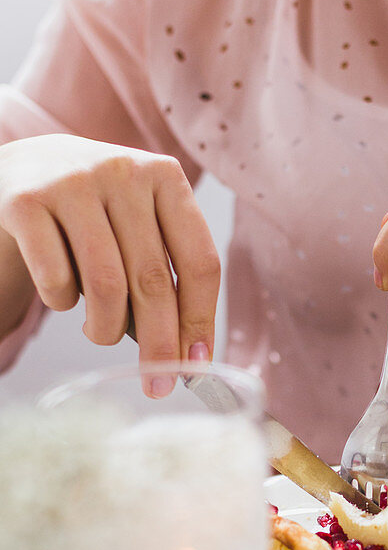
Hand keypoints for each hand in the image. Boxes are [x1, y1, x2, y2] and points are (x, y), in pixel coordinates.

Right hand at [0, 134, 219, 392]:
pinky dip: (62, 303)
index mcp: (166, 177)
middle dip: (159, 345)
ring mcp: (73, 181)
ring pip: (106, 285)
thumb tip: (189, 356)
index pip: (200, 262)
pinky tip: (62, 296)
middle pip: (154, 281)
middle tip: (156, 385)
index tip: (197, 365)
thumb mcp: (138, 223)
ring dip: (105, 330)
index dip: (201, 321)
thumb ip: (164, 273)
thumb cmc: (96, 211)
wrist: (24, 164)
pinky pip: (56, 278)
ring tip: (99, 334)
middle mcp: (124, 172)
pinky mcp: (26, 200)